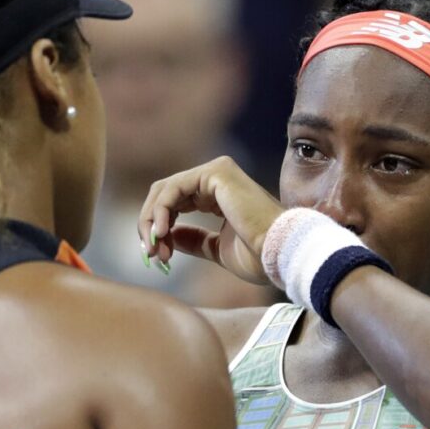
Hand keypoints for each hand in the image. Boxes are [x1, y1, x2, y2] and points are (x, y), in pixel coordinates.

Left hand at [138, 156, 284, 284]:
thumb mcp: (217, 249)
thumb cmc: (259, 256)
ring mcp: (217, 171)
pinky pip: (172, 189)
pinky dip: (159, 212)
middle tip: (150, 254)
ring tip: (154, 249)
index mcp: (219, 194)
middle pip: (165, 194)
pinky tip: (160, 233)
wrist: (279, 253)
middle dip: (151, 225)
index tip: (156, 256)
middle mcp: (217, 178)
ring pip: (164, 191)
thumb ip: (194, 240)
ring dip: (151, 221)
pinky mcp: (216, 172)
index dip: (159, 228)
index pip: (175, 203)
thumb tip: (170, 237)